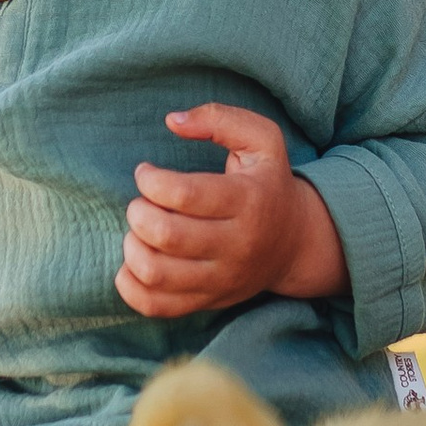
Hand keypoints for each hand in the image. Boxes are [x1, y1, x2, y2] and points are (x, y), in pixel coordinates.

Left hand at [118, 103, 348, 319]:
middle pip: (166, 235)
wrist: (295, 243)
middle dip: (138, 212)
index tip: (146, 172)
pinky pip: (156, 306)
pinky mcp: (208, 301)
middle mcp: (237, 244)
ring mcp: (222, 278)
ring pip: (156, 274)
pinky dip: (130, 285)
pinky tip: (135, 262)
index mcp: (248, 200)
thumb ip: (220, 118)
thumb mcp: (261, 139)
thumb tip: (172, 120)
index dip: (150, 179)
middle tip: (141, 203)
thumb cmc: (267, 184)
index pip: (184, 194)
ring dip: (132, 247)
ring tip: (139, 231)